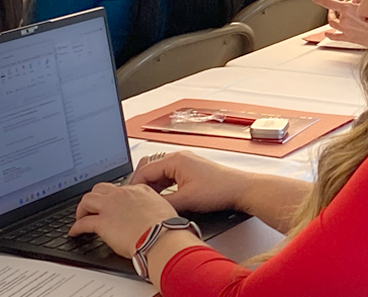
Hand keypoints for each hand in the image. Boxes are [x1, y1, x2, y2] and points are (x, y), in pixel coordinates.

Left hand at [69, 182, 176, 256]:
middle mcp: (123, 194)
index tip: (112, 204)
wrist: (161, 236)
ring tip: (81, 217)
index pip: (121, 189)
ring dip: (82, 209)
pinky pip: (83, 223)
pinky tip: (75, 232)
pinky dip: (76, 228)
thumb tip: (148, 214)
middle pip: (100, 188)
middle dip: (94, 197)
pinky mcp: (102, 222)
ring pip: (87, 199)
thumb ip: (151, 206)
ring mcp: (111, 206)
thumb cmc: (166, 227)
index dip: (113, 197)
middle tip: (93, 208)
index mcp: (140, 189)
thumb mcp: (162, 208)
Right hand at [128, 151, 250, 213]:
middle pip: (149, 169)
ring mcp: (184, 163)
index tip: (127, 200)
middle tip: (133, 201)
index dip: (134, 186)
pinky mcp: (189, 170)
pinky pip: (168, 176)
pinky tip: (160, 199)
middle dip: (140, 185)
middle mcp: (179, 158)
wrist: (240, 189)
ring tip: (145, 202)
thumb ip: (163, 203)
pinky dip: (161, 187)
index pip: (144, 171)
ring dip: (151, 186)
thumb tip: (147, 209)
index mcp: (175, 160)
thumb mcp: (187, 200)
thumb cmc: (219, 190)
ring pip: (158, 173)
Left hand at [310, 0, 367, 46]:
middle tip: (332, 9)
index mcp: (348, 9)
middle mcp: (344, 19)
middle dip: (332, 11)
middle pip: (332, 14)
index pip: (330, 2)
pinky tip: (328, 34)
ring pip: (332, 24)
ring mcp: (346, 30)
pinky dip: (330, 35)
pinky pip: (336, 37)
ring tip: (332, 19)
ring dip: (332, 21)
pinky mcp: (349, 38)